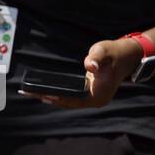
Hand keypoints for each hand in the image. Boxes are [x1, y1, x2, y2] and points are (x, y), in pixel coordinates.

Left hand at [21, 38, 141, 109]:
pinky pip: (70, 96)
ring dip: (50, 96)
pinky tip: (43, 90)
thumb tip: (89, 66)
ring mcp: (91, 98)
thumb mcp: (104, 51)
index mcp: (99, 96)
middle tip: (27, 93)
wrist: (126, 56)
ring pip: (67, 100)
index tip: (43, 94)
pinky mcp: (88, 93)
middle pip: (68, 102)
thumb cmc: (114, 53)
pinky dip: (57, 93)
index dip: (58, 98)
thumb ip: (96, 58)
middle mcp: (95, 100)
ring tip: (30, 92)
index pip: (75, 100)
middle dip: (48, 97)